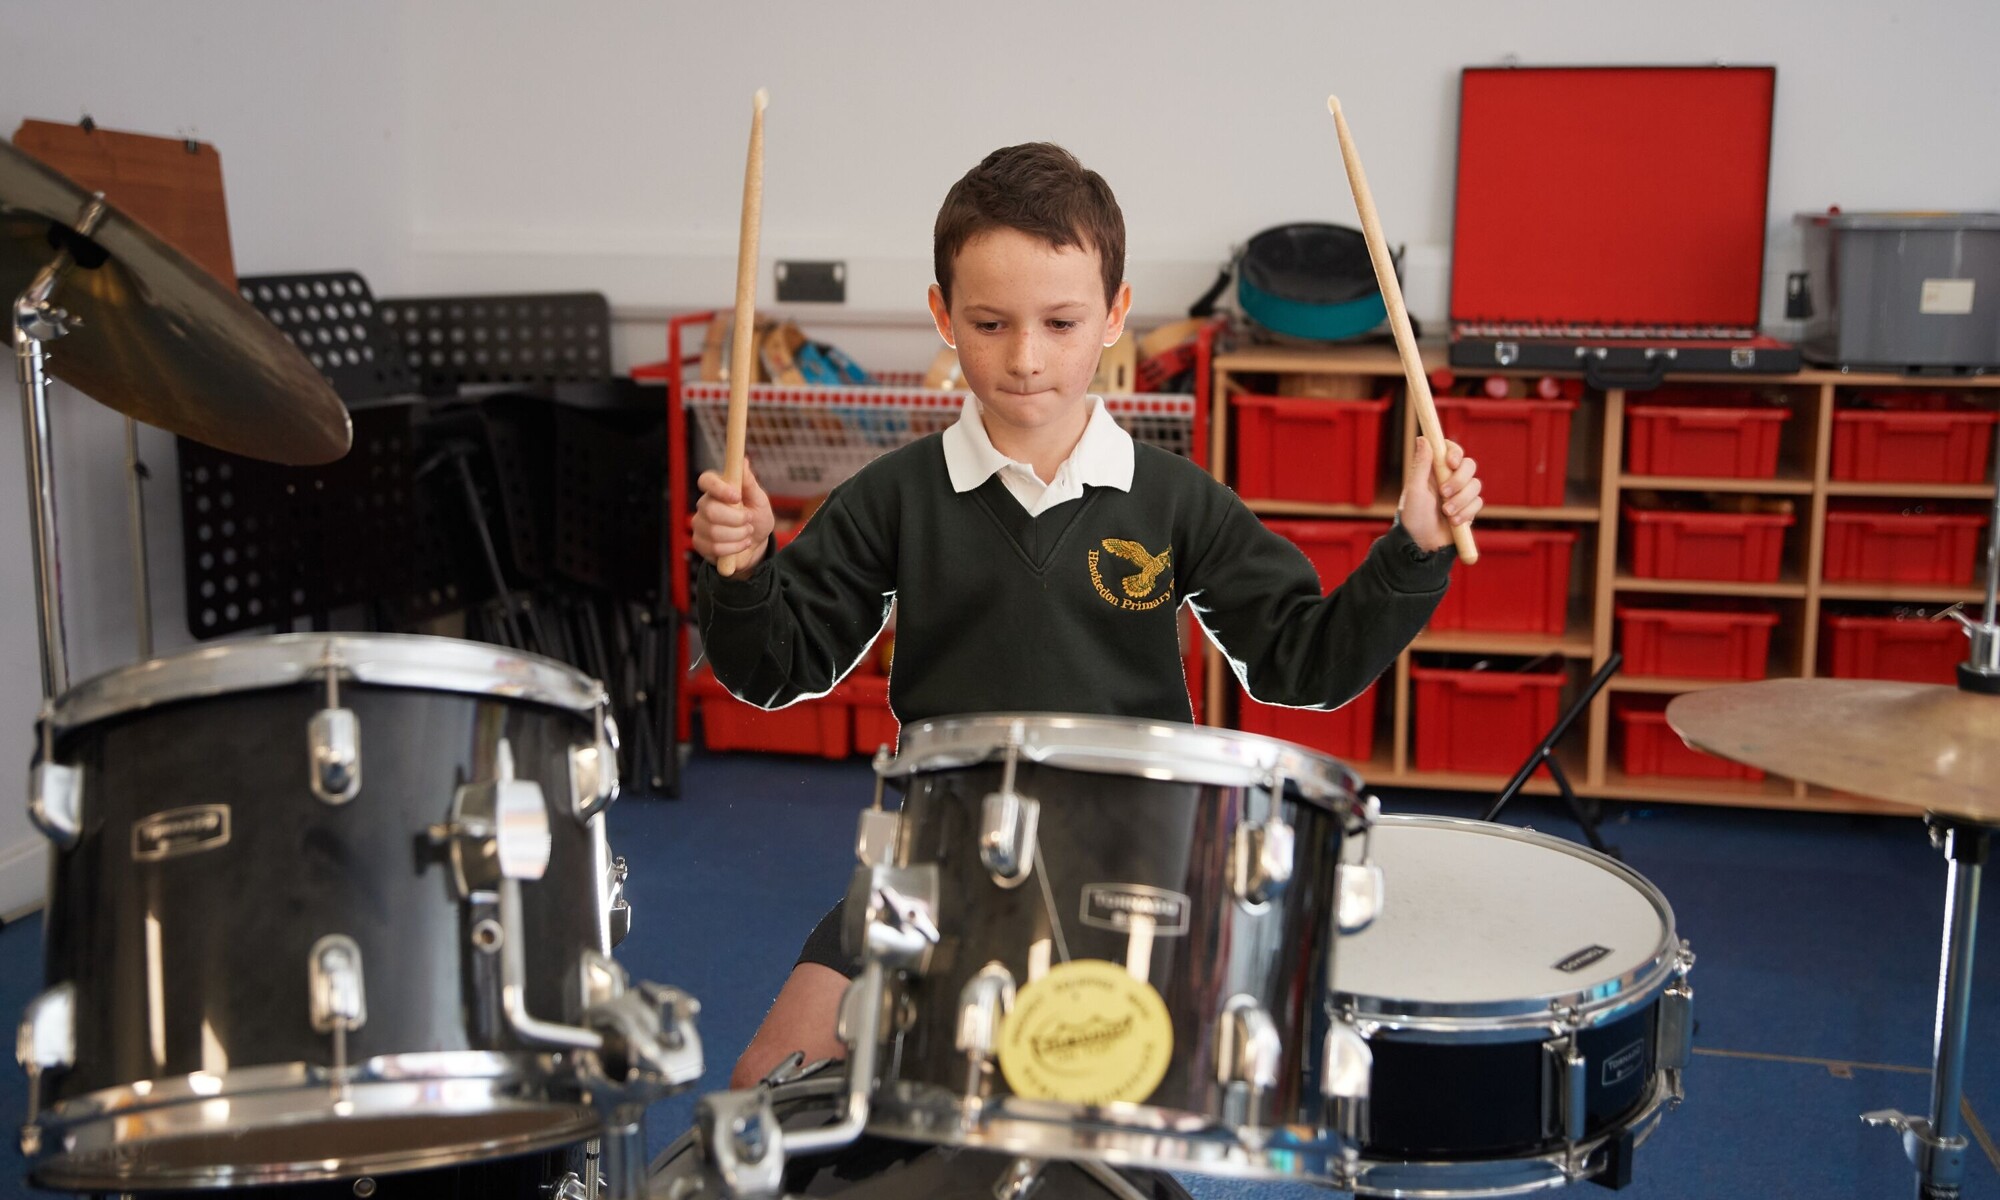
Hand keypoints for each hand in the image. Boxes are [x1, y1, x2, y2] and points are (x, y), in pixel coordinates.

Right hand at [693, 459, 774, 576]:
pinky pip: (714, 547)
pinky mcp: (700, 543)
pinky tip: (741, 544)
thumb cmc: (757, 517)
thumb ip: (749, 483)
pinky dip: (734, 548)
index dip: (719, 488)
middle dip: (736, 519)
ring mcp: (700, 524)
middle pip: (710, 510)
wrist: (756, 544)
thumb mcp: (759, 500)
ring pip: (714, 532)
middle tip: (749, 520)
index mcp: (717, 489)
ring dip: (738, 535)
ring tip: (747, 533)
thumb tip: (744, 461)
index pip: (706, 480)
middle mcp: (704, 504)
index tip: (737, 497)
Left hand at [1400, 436, 1480, 552]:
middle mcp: (1449, 479)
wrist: (1422, 545)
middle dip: (1459, 480)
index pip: (1451, 451)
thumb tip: (1423, 438)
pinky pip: (1478, 503)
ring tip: (1446, 513)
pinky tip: (1454, 521)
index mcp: (1434, 470)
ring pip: (1475, 485)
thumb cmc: (1413, 517)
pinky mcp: (1469, 509)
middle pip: (1469, 466)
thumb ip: (1421, 465)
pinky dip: (1467, 512)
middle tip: (1444, 494)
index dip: (1455, 452)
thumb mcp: (1414, 490)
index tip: (1450, 463)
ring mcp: (1461, 494)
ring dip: (1461, 500)